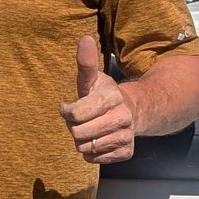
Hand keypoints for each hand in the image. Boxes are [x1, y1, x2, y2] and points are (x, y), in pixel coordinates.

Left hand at [62, 35, 136, 164]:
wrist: (130, 112)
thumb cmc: (102, 95)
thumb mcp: (92, 79)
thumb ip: (85, 62)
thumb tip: (84, 38)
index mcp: (112, 97)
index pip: (76, 114)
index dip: (68, 112)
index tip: (70, 107)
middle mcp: (123, 117)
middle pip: (79, 134)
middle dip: (74, 128)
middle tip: (82, 120)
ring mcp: (126, 136)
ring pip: (87, 148)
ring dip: (82, 141)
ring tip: (91, 129)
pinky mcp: (126, 152)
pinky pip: (96, 160)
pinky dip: (91, 153)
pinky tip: (98, 140)